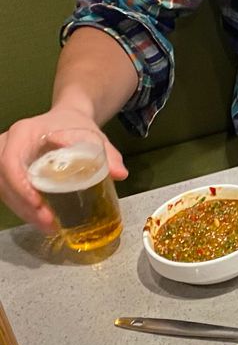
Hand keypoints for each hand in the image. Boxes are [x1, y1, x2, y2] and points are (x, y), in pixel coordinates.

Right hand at [0, 107, 127, 232]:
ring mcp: (4, 156)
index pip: (10, 160)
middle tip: (47, 221)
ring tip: (47, 225)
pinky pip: (7, 189)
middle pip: (2, 178)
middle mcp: (7, 143)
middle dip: (21, 203)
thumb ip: (108, 154)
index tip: (37, 204)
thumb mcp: (94, 137)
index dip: (19, 185)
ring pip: (2, 187)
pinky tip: (40, 219)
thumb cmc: (76, 127)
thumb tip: (119, 174)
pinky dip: (22, 206)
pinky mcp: (9, 168)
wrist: (66, 120)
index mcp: (23, 133)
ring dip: (21, 209)